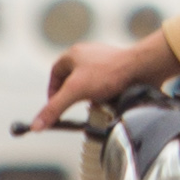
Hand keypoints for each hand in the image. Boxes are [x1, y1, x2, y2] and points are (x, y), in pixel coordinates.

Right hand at [23, 32, 178, 133]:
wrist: (143, 68)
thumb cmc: (110, 72)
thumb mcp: (75, 91)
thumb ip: (54, 108)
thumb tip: (36, 125)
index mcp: (74, 54)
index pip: (55, 73)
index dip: (52, 91)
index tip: (54, 107)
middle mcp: (88, 55)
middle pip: (72, 79)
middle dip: (72, 95)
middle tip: (72, 108)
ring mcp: (105, 62)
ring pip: (90, 83)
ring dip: (89, 96)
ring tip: (92, 105)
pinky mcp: (119, 70)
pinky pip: (106, 85)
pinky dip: (104, 95)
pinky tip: (108, 102)